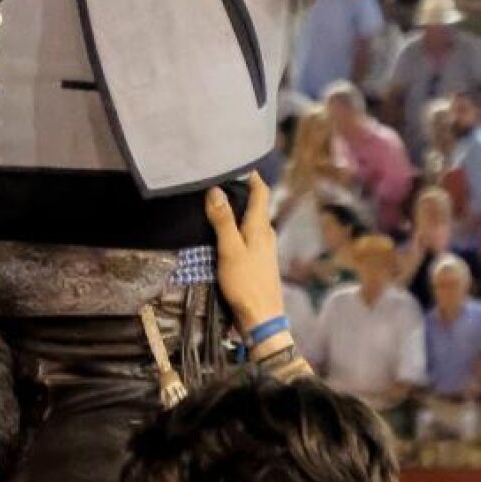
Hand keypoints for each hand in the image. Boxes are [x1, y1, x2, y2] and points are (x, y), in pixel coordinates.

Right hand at [207, 173, 282, 332]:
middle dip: (239, 189)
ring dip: (236, 208)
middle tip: (216, 179)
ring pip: (251, 219)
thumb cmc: (246, 283)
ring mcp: (264, 248)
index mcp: (261, 226)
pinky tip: (221, 231)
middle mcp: (266, 233)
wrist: (261, 319)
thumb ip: (223, 221)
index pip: (261, 191)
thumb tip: (216, 189)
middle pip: (256, 203)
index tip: (233, 162)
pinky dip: (236, 225)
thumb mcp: (230, 250)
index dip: (250, 175)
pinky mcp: (258, 260)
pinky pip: (247, 234)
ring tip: (214, 201)